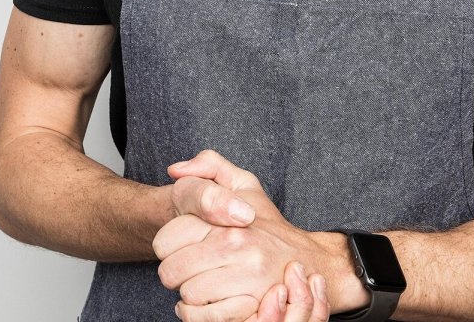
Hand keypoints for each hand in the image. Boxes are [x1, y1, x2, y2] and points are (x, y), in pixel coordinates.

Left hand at [155, 150, 364, 319]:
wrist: (308, 261)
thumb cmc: (267, 224)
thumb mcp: (243, 184)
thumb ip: (208, 166)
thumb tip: (175, 170)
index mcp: (227, 221)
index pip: (165, 241)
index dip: (168, 245)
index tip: (183, 244)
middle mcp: (237, 248)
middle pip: (171, 272)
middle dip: (175, 272)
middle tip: (191, 267)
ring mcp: (246, 281)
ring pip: (187, 296)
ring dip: (189, 294)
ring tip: (203, 283)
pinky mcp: (254, 308)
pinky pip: (205, 318)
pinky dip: (199, 315)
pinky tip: (207, 303)